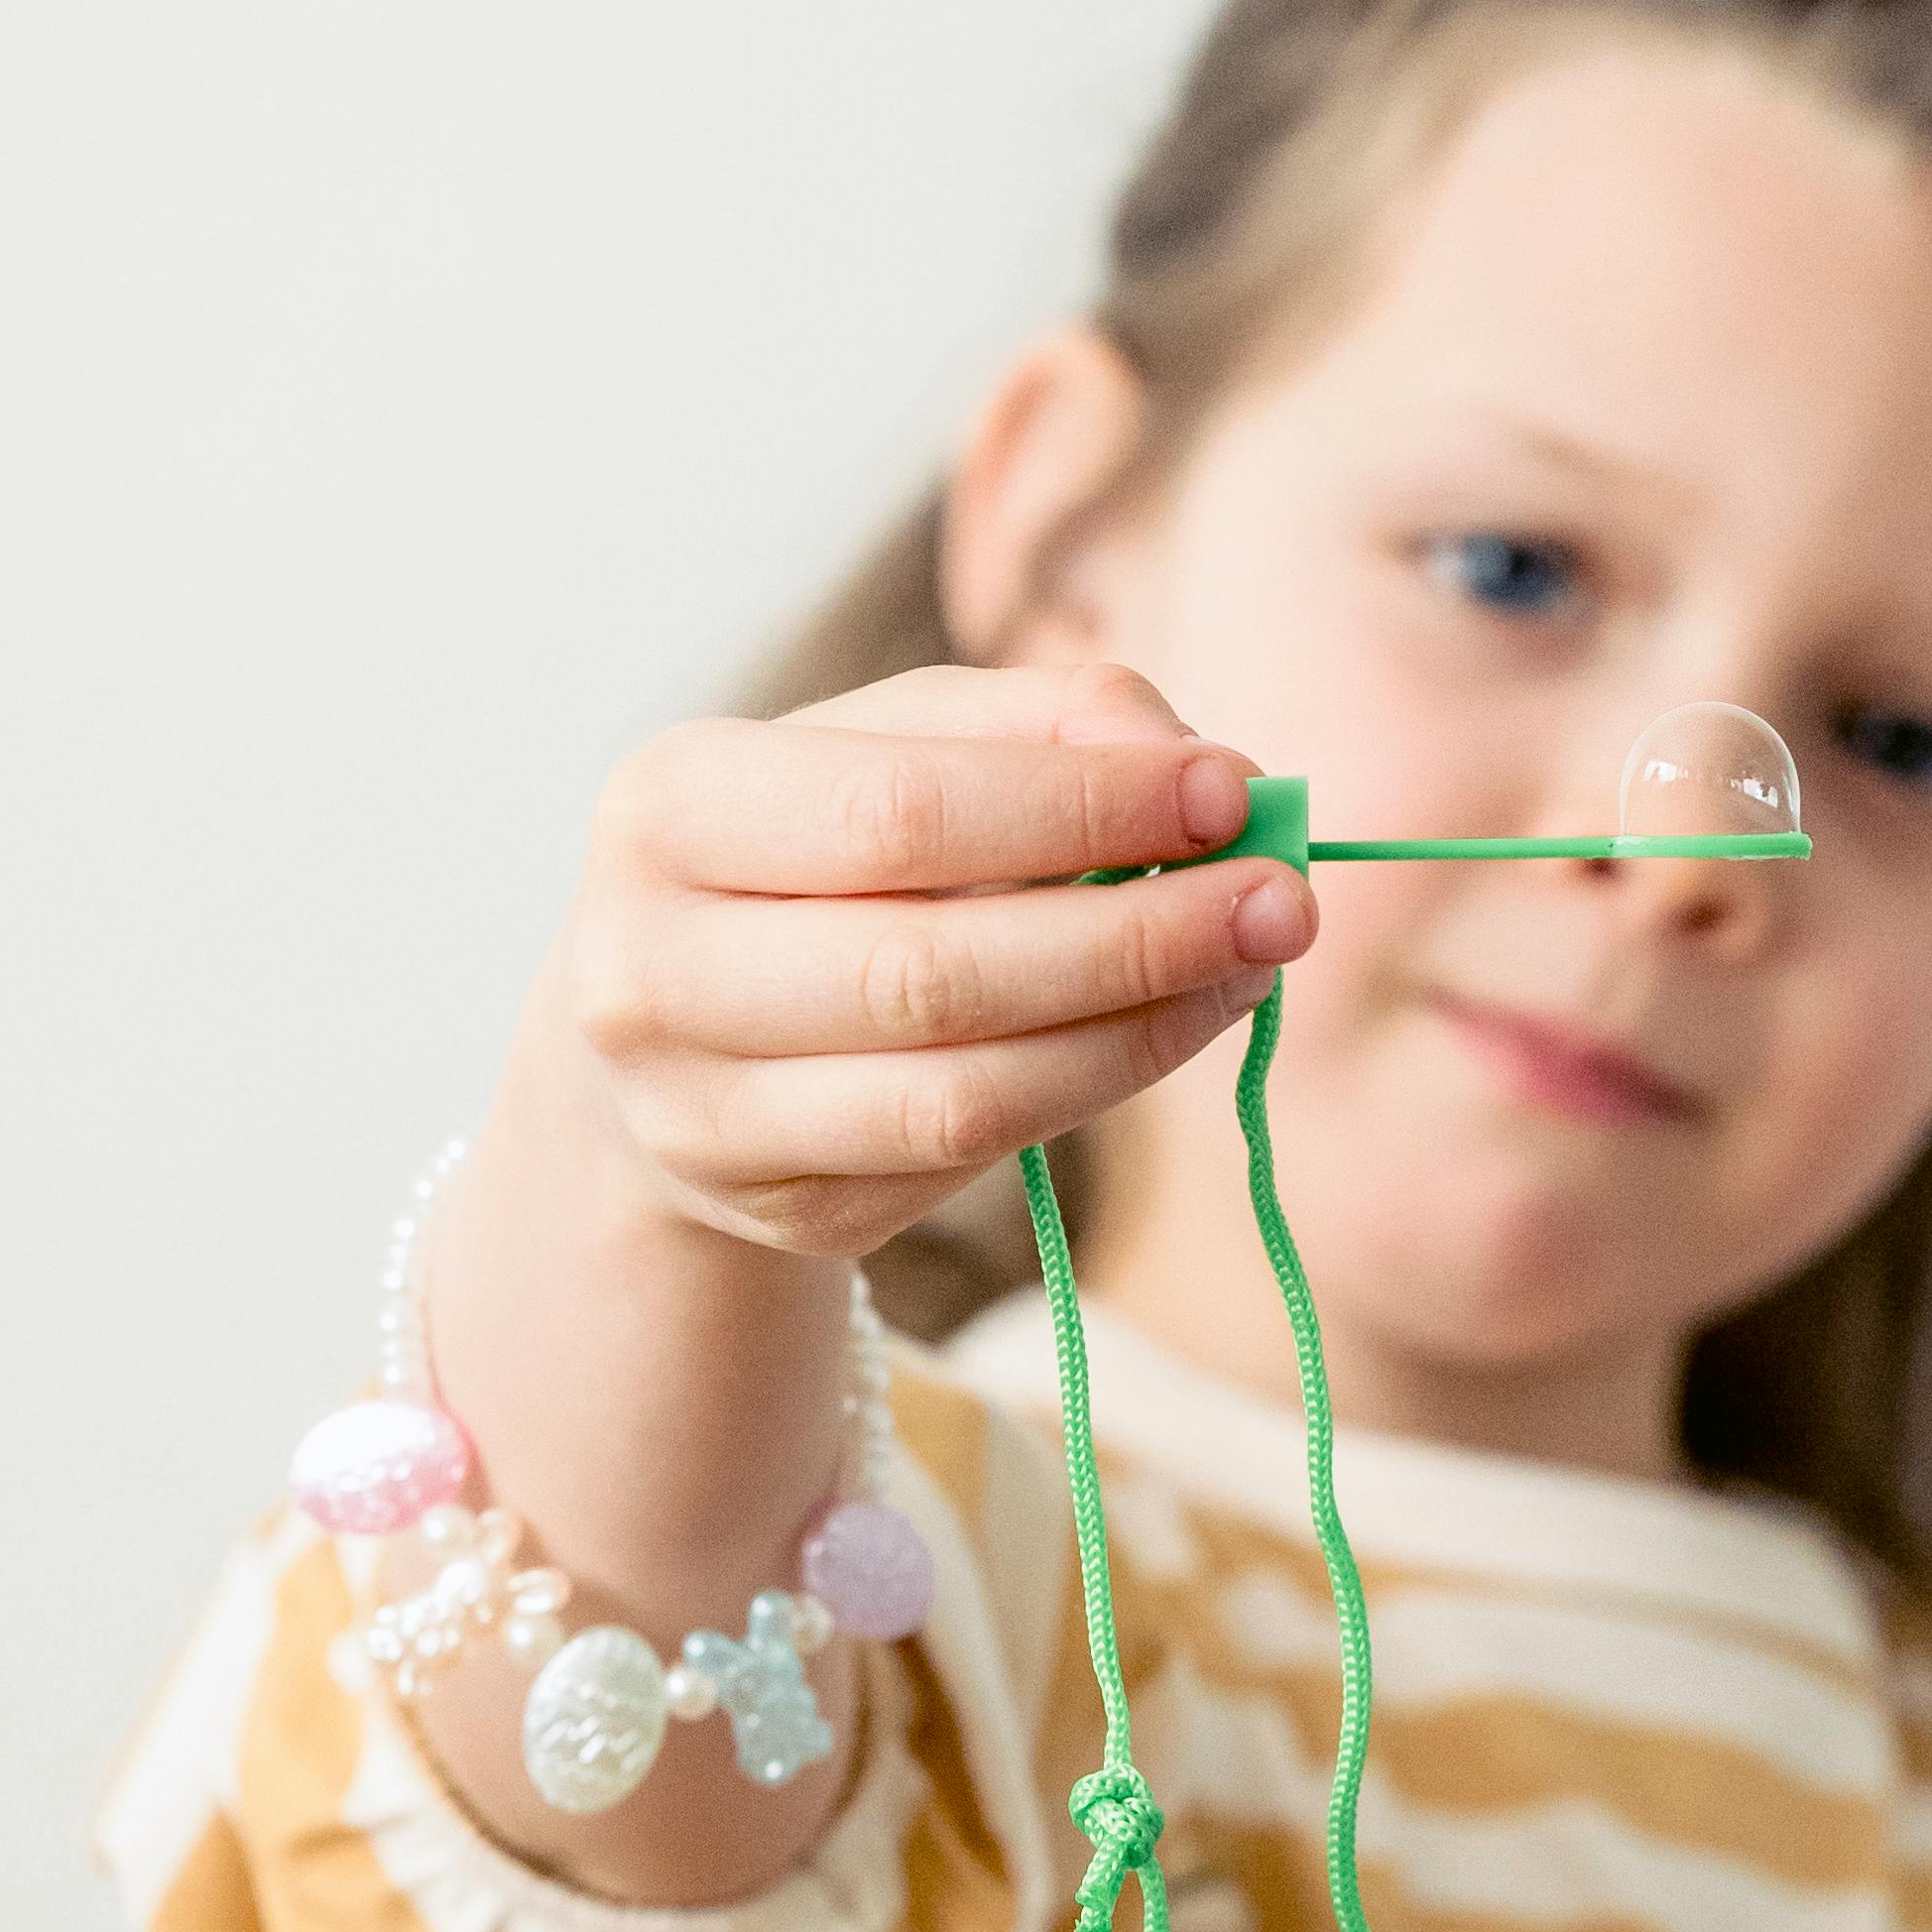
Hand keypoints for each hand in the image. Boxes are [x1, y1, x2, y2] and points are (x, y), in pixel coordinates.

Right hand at [560, 659, 1314, 1264]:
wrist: (670, 1024)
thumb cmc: (812, 852)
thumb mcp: (892, 744)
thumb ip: (1035, 722)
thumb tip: (1188, 761)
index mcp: (670, 806)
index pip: (901, 812)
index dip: (1082, 807)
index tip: (1231, 792)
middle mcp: (649, 969)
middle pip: (933, 969)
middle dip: (1137, 933)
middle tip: (1282, 900)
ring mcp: (699, 1115)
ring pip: (964, 1092)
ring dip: (1142, 1027)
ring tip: (1253, 965)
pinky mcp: (775, 1209)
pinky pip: (971, 1157)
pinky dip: (1097, 1087)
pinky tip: (1172, 1027)